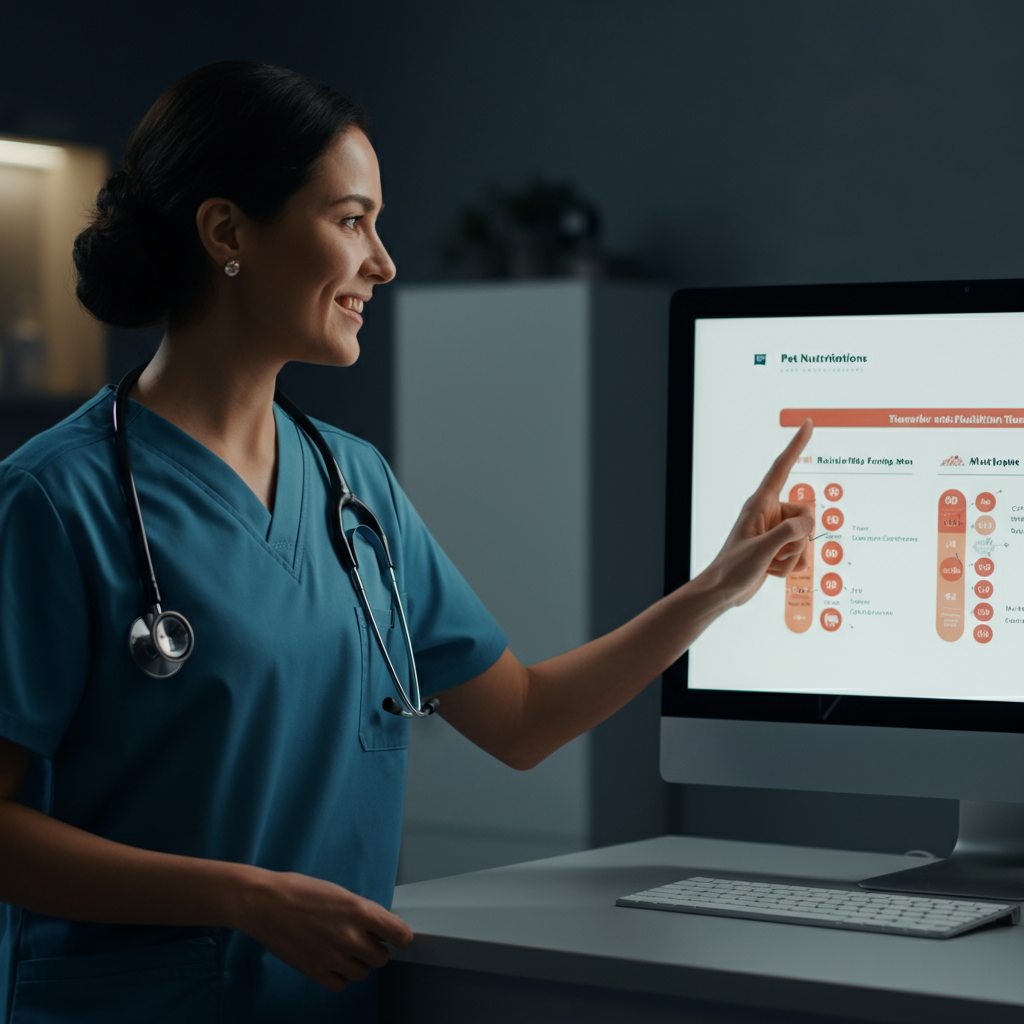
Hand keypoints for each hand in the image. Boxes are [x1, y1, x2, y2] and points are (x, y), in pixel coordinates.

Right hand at [238, 869, 413, 991]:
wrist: (266, 903)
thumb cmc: (300, 891)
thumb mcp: (340, 893)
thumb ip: (363, 912)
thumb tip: (380, 927)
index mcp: (360, 910)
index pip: (400, 934)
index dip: (401, 937)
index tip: (397, 938)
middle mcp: (350, 935)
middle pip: (382, 958)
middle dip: (375, 949)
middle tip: (363, 940)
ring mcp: (333, 956)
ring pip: (363, 973)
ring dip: (357, 963)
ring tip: (342, 948)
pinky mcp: (315, 971)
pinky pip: (341, 984)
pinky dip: (339, 976)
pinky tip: (331, 961)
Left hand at [701, 420, 815, 606]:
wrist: (722, 592)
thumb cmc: (733, 569)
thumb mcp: (761, 551)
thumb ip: (788, 534)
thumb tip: (808, 522)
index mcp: (760, 504)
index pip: (782, 468)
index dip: (796, 446)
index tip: (807, 424)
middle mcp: (770, 513)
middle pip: (807, 515)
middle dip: (797, 540)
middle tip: (772, 553)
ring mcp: (775, 531)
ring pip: (806, 538)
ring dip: (791, 557)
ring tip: (767, 564)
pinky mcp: (779, 547)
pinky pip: (802, 554)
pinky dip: (790, 566)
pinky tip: (770, 571)